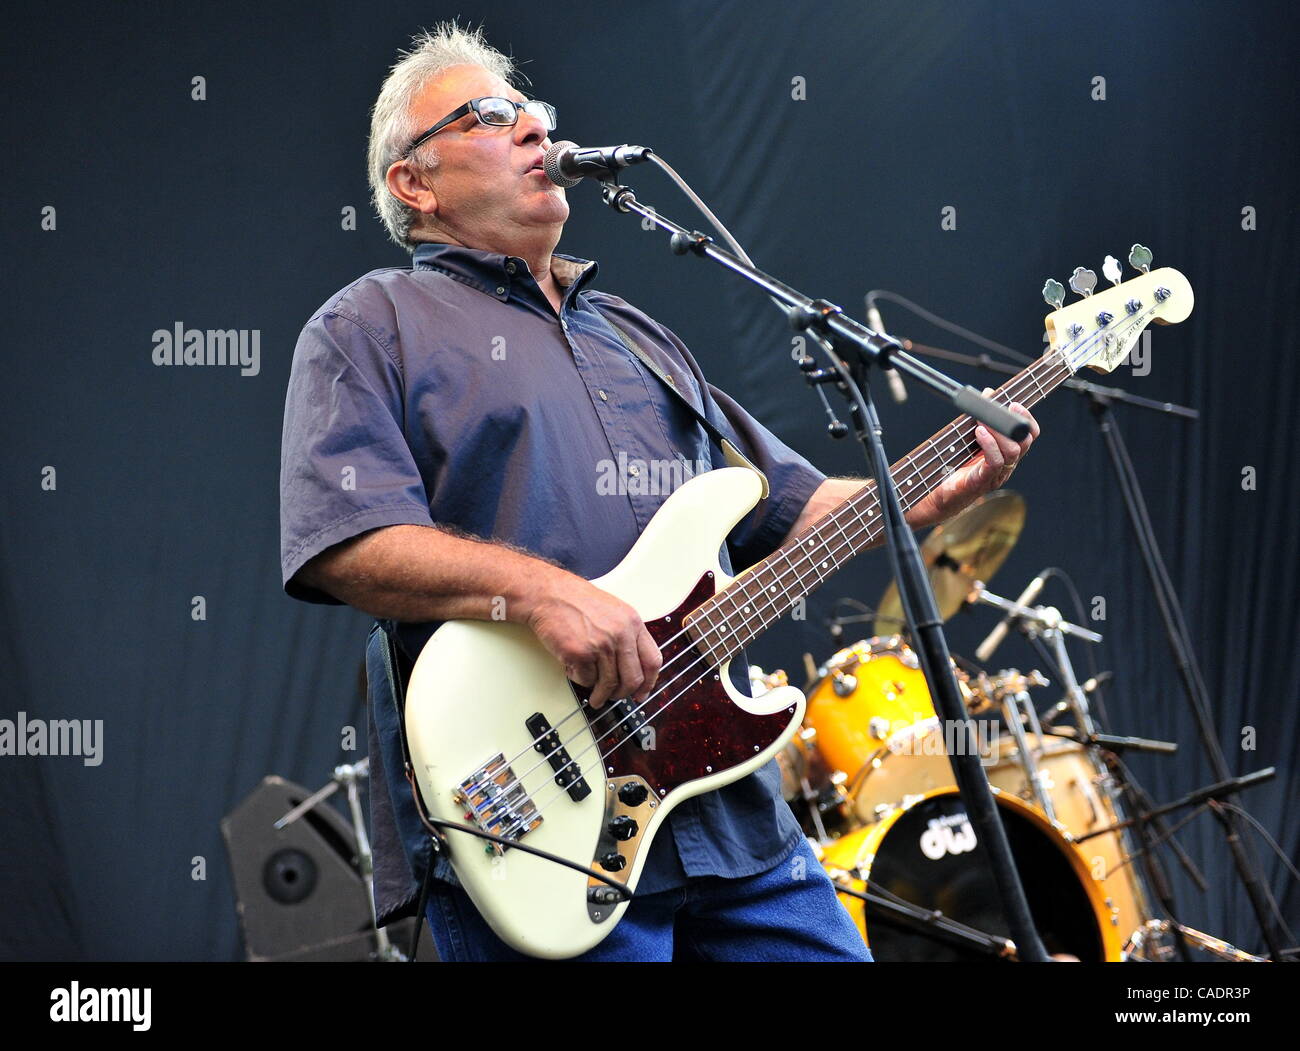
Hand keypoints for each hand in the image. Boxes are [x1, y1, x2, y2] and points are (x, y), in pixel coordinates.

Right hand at [523, 568, 661, 709]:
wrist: (549, 594)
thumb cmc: (575, 600)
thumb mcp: (614, 610)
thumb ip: (626, 634)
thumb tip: (633, 664)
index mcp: (632, 622)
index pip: (652, 660)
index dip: (649, 683)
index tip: (641, 692)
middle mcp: (620, 634)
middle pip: (633, 678)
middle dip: (623, 693)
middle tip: (615, 697)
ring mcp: (601, 645)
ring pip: (609, 684)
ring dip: (601, 694)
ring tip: (596, 696)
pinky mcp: (581, 654)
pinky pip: (586, 680)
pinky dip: (580, 679)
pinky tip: (575, 669)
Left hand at [906, 393, 1039, 528]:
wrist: (931, 496)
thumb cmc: (949, 467)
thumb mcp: (966, 437)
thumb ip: (979, 417)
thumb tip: (988, 393)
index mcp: (1004, 454)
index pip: (1028, 436)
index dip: (1027, 420)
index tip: (1015, 404)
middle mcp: (1004, 466)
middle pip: (1025, 442)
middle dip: (1016, 422)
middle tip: (1003, 407)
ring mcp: (994, 475)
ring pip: (1012, 452)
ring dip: (999, 432)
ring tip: (982, 421)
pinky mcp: (981, 482)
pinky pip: (994, 462)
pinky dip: (989, 445)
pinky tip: (979, 433)